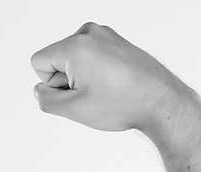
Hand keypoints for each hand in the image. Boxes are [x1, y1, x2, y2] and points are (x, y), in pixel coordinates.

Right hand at [30, 22, 185, 132]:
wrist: (161, 101)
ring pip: (75, 59)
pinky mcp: (116, 41)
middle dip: (68, 81)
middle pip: (57, 59)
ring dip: (83, 78)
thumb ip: (46, 100)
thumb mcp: (75, 110)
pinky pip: (92, 57)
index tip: (77, 95)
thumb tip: (40, 90)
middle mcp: (88, 33)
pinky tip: (114, 85)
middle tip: (95, 95)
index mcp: (75, 45)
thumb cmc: (122, 104)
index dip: (52, 86)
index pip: (38, 62)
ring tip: (107, 90)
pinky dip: (97, 72)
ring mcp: (104, 34)